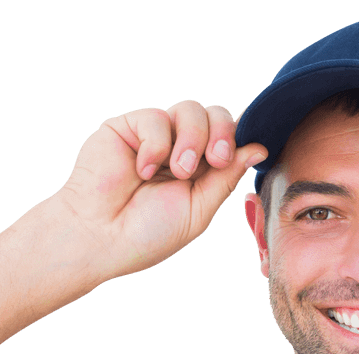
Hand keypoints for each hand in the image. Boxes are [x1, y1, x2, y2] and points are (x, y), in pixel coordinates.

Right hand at [55, 100, 266, 281]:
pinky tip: (142, 170)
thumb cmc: (147, 234)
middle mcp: (180, 149)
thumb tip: (258, 147)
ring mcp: (155, 136)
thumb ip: (225, 178)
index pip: (229, 139)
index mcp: (200, 171)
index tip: (237, 155)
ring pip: (191, 109)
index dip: (239, 138)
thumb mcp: (198, 210)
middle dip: (222, 135)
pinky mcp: (128, 126)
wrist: (100, 237)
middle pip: (216, 116)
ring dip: (192, 140)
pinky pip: (157, 117)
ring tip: (178, 171)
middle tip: (215, 160)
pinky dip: (156, 145)